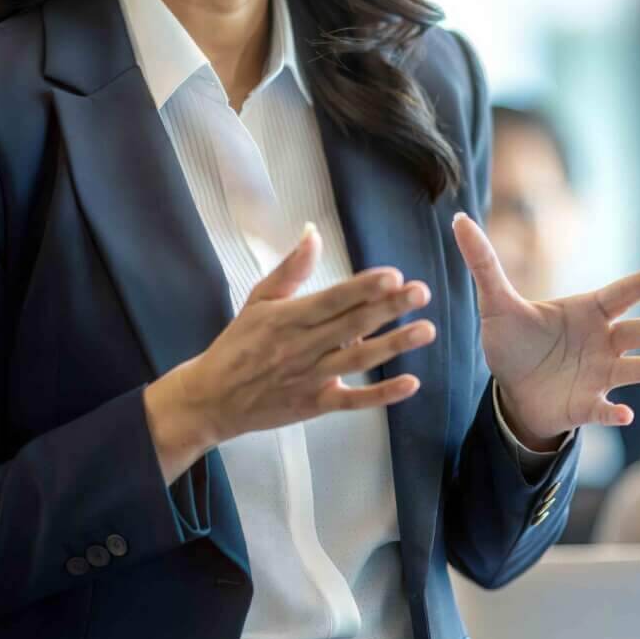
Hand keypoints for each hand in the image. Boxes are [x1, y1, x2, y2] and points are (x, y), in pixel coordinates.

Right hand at [144, 223, 433, 481]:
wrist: (213, 398)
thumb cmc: (237, 344)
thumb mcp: (257, 300)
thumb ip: (290, 268)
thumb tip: (313, 233)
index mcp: (287, 318)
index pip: (331, 299)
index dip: (363, 288)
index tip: (393, 275)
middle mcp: (302, 347)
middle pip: (352, 325)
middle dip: (388, 308)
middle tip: (421, 292)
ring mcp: (311, 378)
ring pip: (358, 360)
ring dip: (394, 346)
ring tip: (426, 331)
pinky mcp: (315, 405)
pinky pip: (353, 401)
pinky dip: (382, 395)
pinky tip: (411, 383)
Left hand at [451, 213, 639, 445]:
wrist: (512, 390)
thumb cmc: (513, 340)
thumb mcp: (494, 302)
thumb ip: (483, 262)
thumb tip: (458, 220)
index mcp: (588, 312)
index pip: (622, 293)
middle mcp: (603, 343)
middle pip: (638, 332)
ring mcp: (599, 376)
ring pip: (634, 370)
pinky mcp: (587, 406)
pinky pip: (604, 410)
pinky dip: (613, 413)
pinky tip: (623, 413)